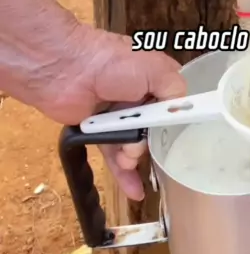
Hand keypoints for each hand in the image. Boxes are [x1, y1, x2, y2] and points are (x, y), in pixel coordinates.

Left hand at [40, 25, 185, 200]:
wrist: (64, 70)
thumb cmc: (113, 64)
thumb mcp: (155, 69)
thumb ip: (175, 90)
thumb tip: (181, 112)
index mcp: (154, 77)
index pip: (174, 104)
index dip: (174, 120)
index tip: (177, 137)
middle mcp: (138, 96)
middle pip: (155, 129)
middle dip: (152, 142)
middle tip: (141, 143)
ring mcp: (117, 115)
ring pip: (135, 144)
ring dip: (135, 156)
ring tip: (128, 157)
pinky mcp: (97, 131)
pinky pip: (113, 154)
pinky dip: (123, 173)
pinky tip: (135, 190)